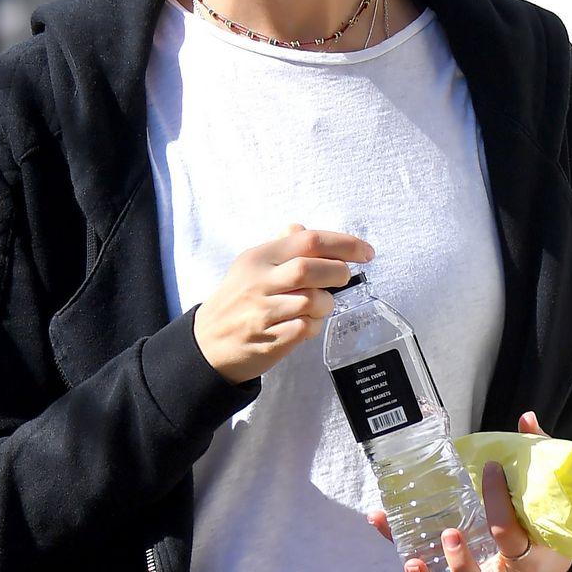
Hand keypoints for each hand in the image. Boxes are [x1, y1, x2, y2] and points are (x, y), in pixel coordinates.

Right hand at [193, 222, 374, 384]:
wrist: (206, 343)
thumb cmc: (236, 300)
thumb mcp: (250, 266)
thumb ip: (279, 248)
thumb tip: (301, 229)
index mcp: (259, 258)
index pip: (308, 241)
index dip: (344, 244)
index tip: (365, 252)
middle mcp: (259, 282)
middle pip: (310, 269)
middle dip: (337, 273)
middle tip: (344, 278)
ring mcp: (262, 312)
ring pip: (312, 302)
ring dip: (326, 304)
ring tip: (319, 306)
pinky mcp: (268, 340)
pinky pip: (305, 329)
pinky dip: (314, 327)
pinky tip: (306, 325)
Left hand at [367, 409, 571, 571]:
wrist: (543, 571)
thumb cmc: (542, 530)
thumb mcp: (546, 498)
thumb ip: (538, 459)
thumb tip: (526, 418)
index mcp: (526, 558)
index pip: (510, 538)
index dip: (498, 505)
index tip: (490, 469)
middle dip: (462, 567)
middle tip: (450, 534)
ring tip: (409, 561)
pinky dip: (399, 546)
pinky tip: (379, 518)